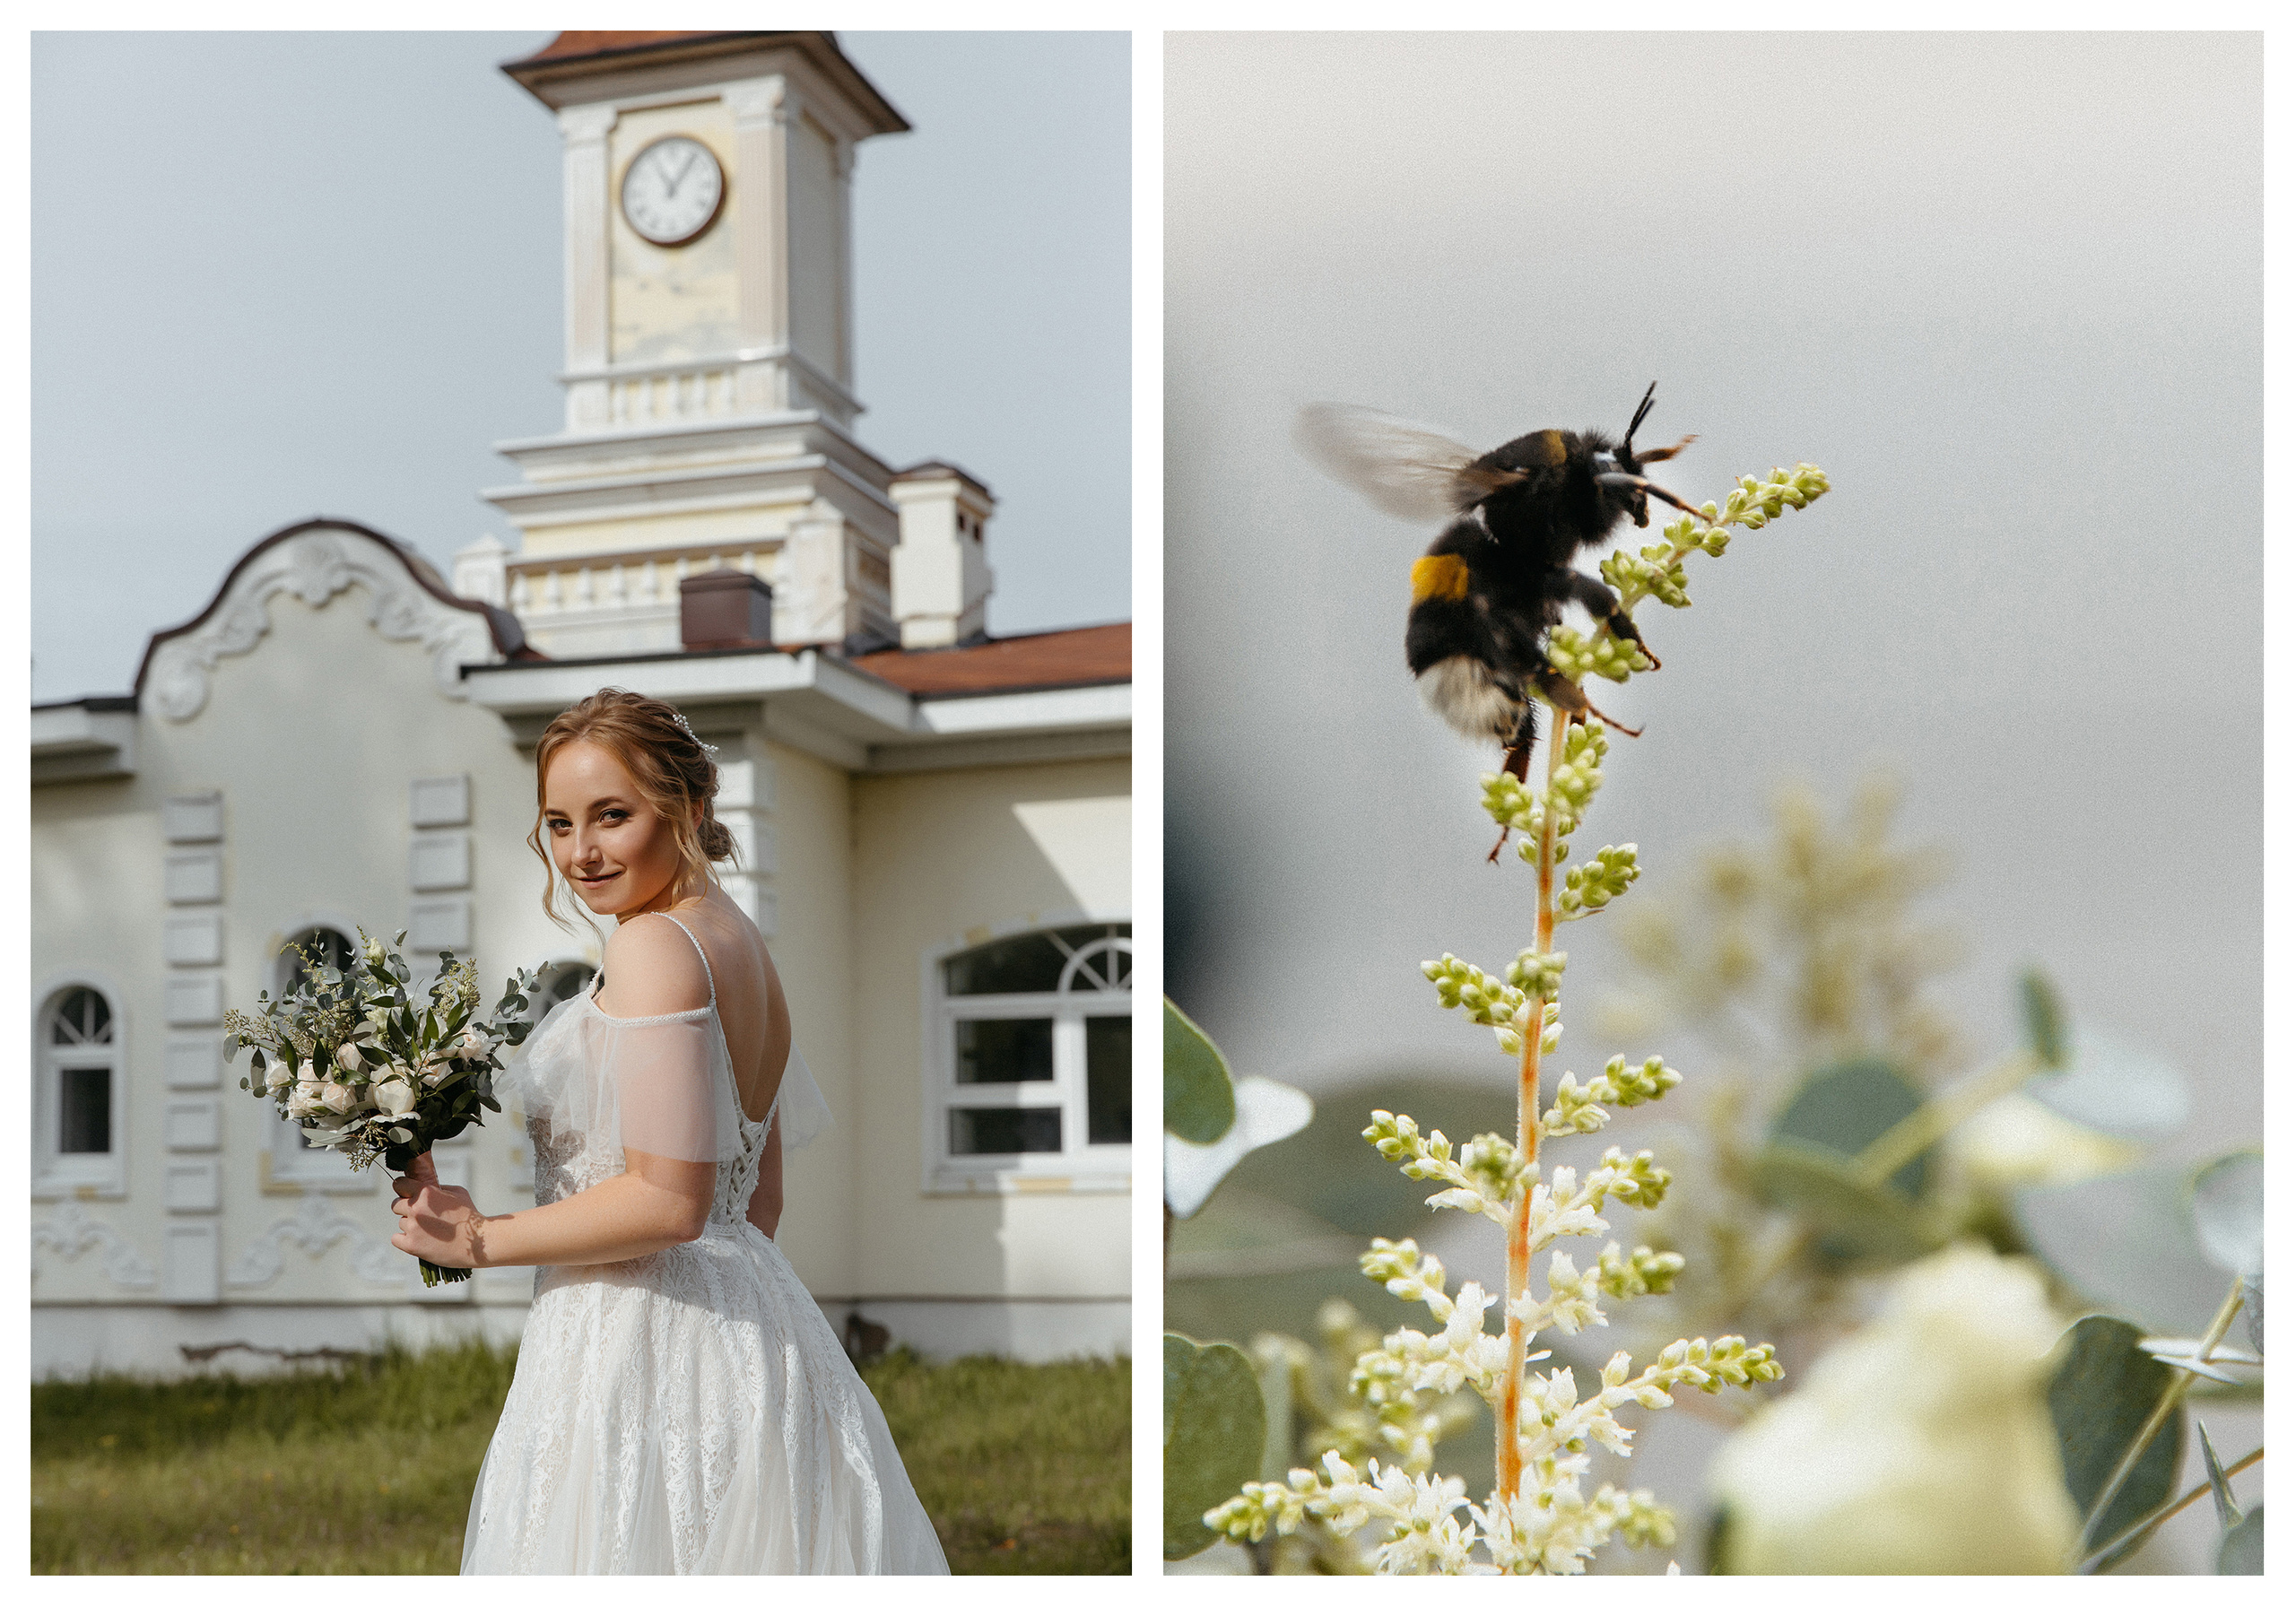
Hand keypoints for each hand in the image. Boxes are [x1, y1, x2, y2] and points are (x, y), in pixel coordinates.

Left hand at [390, 1152, 485, 1267]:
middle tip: (420, 1215)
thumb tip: (426, 1187)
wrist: (477, 1244)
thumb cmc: (469, 1217)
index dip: (404, 1189)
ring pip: (401, 1223)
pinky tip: (418, 1239)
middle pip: (396, 1205)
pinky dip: (404, 1239)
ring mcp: (412, 1228)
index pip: (400, 1184)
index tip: (407, 1194)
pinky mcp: (411, 1245)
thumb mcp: (458, 1193)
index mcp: (426, 1193)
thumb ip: (439, 1188)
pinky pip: (396, 1239)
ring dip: (410, 1225)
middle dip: (406, 1208)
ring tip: (429, 1230)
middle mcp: (416, 1209)